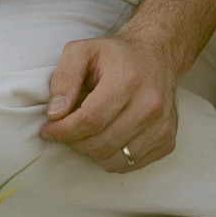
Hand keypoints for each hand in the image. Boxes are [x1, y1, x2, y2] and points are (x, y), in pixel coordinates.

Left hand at [39, 29, 179, 171]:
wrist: (156, 57)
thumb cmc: (114, 55)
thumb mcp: (81, 52)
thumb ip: (64, 79)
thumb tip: (55, 114)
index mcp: (129, 80)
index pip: (90, 120)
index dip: (63, 130)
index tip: (48, 130)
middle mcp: (151, 105)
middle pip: (101, 143)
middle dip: (74, 142)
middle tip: (64, 131)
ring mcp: (162, 126)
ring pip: (114, 159)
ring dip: (91, 152)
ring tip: (85, 133)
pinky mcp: (168, 141)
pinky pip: (130, 165)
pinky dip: (111, 157)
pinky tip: (106, 137)